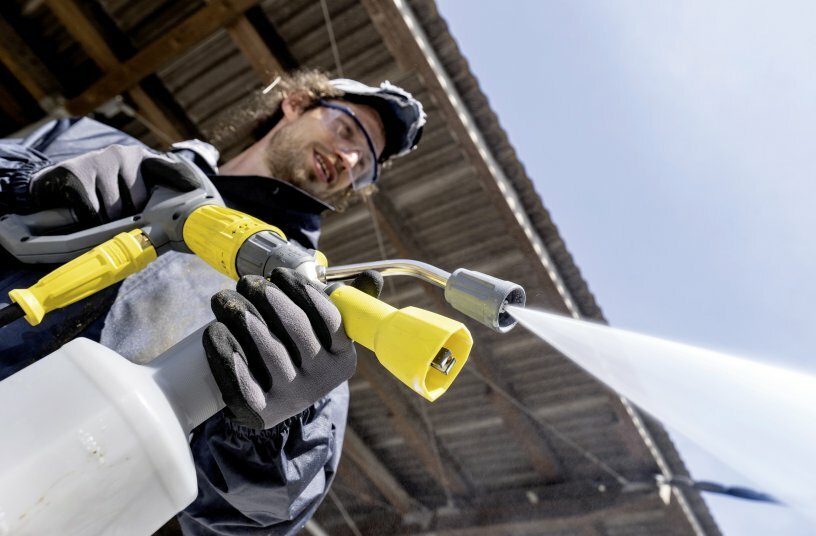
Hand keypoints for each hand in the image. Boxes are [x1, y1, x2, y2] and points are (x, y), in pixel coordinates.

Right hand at [29, 145, 203, 224]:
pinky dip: (88, 219)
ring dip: (106, 221)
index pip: (168, 168)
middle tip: (121, 220)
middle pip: (138, 201)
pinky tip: (83, 213)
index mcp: (141, 158)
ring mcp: (99, 160)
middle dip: (130, 217)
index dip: (184, 180)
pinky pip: (91, 209)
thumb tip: (179, 222)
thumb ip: (150, 198)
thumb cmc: (101, 191)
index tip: (199, 191)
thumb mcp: (127, 188)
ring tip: (100, 216)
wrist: (56, 183)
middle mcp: (123, 154)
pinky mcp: (76, 171)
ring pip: (113, 209)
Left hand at [203, 269, 381, 428]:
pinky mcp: (258, 412)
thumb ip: (348, 303)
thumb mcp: (323, 334)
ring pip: (267, 349)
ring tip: (224, 299)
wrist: (270, 405)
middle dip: (267, 297)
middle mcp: (320, 382)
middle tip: (247, 282)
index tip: (278, 273)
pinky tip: (215, 329)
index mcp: (342, 360)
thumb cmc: (296, 354)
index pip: (329, 318)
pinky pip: (240, 378)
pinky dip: (224, 350)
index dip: (302, 290)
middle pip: (295, 329)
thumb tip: (373, 276)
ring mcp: (290, 399)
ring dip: (241, 316)